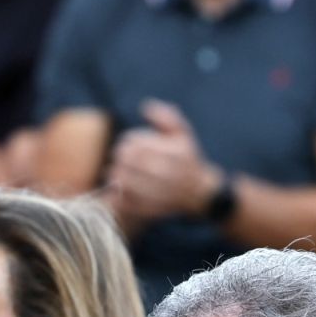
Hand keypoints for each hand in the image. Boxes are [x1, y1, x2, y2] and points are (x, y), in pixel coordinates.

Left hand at [106, 100, 219, 223]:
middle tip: (119, 157)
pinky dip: (117, 195)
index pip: (136, 144)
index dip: (127, 142)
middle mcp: (167, 173)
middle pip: (127, 161)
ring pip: (123, 180)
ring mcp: (159, 193)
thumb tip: (145, 107)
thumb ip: (166, 116)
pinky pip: (126, 201)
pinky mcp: (151, 209)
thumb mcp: (183, 133)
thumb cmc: (187, 159)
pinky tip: (120, 188)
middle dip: (120, 157)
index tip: (128, 143)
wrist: (199, 193)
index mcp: (172, 153)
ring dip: (115, 174)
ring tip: (117, 171)